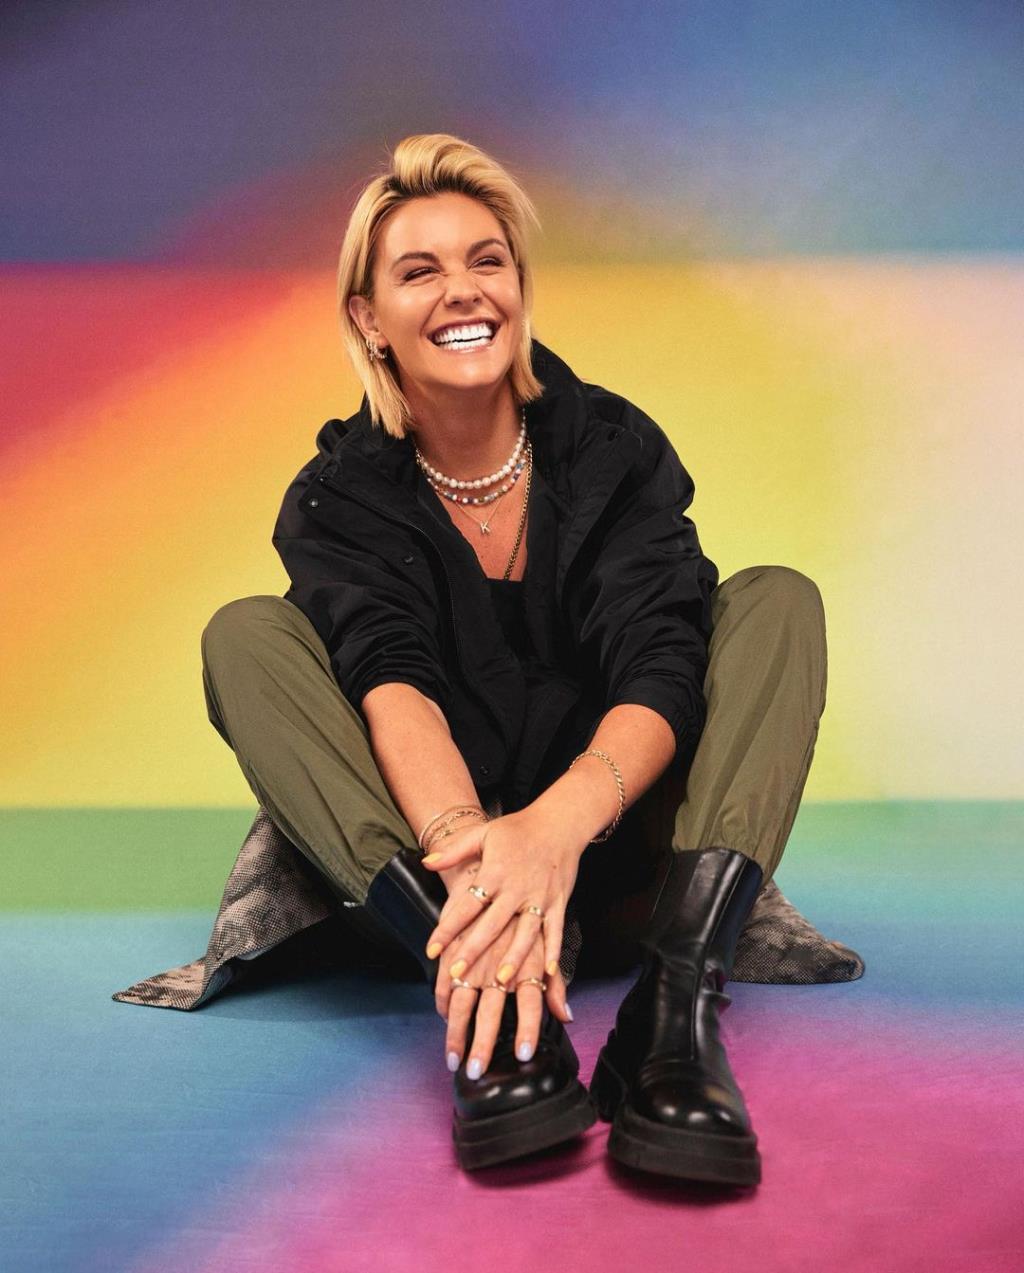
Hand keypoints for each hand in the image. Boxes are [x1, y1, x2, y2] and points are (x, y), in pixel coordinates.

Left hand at [421, 807, 588, 994]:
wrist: (559, 822)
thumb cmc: (517, 828)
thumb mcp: (483, 834)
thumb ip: (454, 851)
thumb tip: (426, 862)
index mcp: (495, 871)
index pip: (467, 905)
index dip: (448, 928)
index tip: (431, 949)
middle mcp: (516, 887)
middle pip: (492, 924)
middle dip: (473, 950)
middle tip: (456, 974)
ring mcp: (539, 896)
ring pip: (525, 933)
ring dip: (513, 958)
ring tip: (499, 981)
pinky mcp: (559, 901)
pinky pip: (554, 930)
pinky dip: (552, 951)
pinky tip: (547, 973)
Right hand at [436, 909, 571, 1076]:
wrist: (492, 871)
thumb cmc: (524, 911)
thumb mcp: (546, 945)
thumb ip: (555, 984)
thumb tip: (567, 1017)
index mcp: (527, 961)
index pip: (531, 1002)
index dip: (528, 1028)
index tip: (524, 1054)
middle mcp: (500, 962)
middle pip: (490, 1010)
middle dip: (482, 1043)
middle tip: (476, 1071)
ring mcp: (474, 957)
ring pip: (462, 1000)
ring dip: (456, 1031)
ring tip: (452, 1058)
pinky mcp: (453, 947)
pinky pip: (444, 981)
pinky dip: (443, 1001)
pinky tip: (444, 1017)